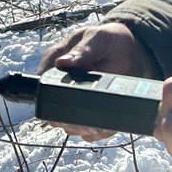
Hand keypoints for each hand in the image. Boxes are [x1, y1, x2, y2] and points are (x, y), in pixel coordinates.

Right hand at [36, 22, 156, 141]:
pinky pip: (89, 131)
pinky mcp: (87, 113)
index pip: (41, 86)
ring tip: (101, 125)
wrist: (130, 51)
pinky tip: (107, 126)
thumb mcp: (98, 39)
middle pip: (53, 113)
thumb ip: (82, 50)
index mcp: (54, 63)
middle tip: (91, 122)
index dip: (51, 98)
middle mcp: (60, 85)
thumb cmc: (109, 40)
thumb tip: (62, 62)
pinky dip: (99, 132)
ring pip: (69, 126)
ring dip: (85, 129)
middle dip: (71, 121)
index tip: (71, 103)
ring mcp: (73, 101)